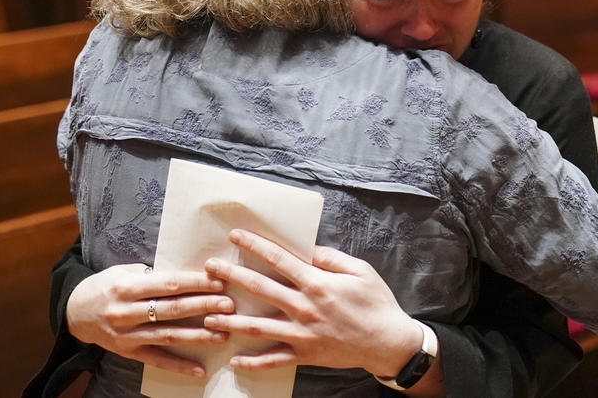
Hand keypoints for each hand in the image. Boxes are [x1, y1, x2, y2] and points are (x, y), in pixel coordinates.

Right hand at [66, 263, 234, 376]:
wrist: (75, 312)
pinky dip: (179, 366)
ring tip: (223, 332)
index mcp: (126, 287)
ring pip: (169, 335)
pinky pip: (157, 360)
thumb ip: (152, 273)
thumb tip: (189, 274)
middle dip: (203, 306)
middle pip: (172, 309)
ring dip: (198, 335)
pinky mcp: (129, 352)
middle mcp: (126, 312)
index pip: (168, 284)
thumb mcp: (124, 270)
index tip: (219, 280)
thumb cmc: (106, 285)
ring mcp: (128, 335)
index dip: (195, 283)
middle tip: (229, 304)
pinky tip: (200, 369)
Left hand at [202, 229, 421, 377]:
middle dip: (232, 276)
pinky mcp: (306, 355)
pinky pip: (275, 360)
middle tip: (209, 269)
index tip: (236, 235)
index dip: (255, 245)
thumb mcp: (359, 271)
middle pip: (260, 290)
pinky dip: (253, 362)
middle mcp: (305, 308)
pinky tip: (234, 360)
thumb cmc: (376, 303)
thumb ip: (330, 258)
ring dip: (231, 321)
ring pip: (259, 327)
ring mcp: (303, 334)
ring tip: (208, 316)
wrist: (389, 343)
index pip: (279, 259)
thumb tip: (306, 248)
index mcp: (317, 284)